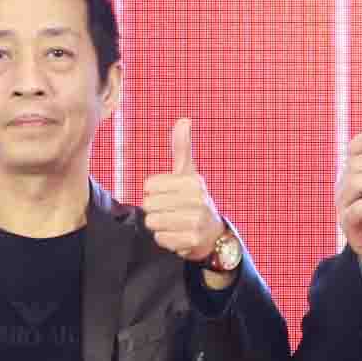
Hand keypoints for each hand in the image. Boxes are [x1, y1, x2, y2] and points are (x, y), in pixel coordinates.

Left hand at [141, 118, 231, 278]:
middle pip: (149, 205)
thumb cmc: (194, 198)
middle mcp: (197, 199)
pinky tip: (178, 235)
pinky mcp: (192, 240)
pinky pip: (160, 239)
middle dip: (155, 209)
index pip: (149, 186)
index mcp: (193, 180)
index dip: (154, 191)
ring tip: (174, 222)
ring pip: (153, 222)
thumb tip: (184, 119)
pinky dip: (165, 239)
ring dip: (159, 225)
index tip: (168, 194)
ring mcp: (196, 221)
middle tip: (171, 210)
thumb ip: (182, 147)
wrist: (212, 233)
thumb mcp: (188, 172)